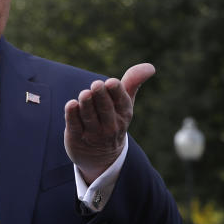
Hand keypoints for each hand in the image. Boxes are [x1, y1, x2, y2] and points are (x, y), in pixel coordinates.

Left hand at [64, 63, 154, 183]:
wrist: (102, 156)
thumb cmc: (114, 118)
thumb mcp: (125, 102)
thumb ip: (133, 82)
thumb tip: (151, 67)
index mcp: (124, 113)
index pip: (121, 101)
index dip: (116, 91)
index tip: (111, 82)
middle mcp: (111, 125)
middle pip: (105, 108)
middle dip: (101, 96)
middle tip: (97, 84)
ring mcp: (94, 133)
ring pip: (89, 116)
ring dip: (86, 104)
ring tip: (84, 94)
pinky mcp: (77, 137)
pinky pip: (75, 125)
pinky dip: (72, 115)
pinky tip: (71, 105)